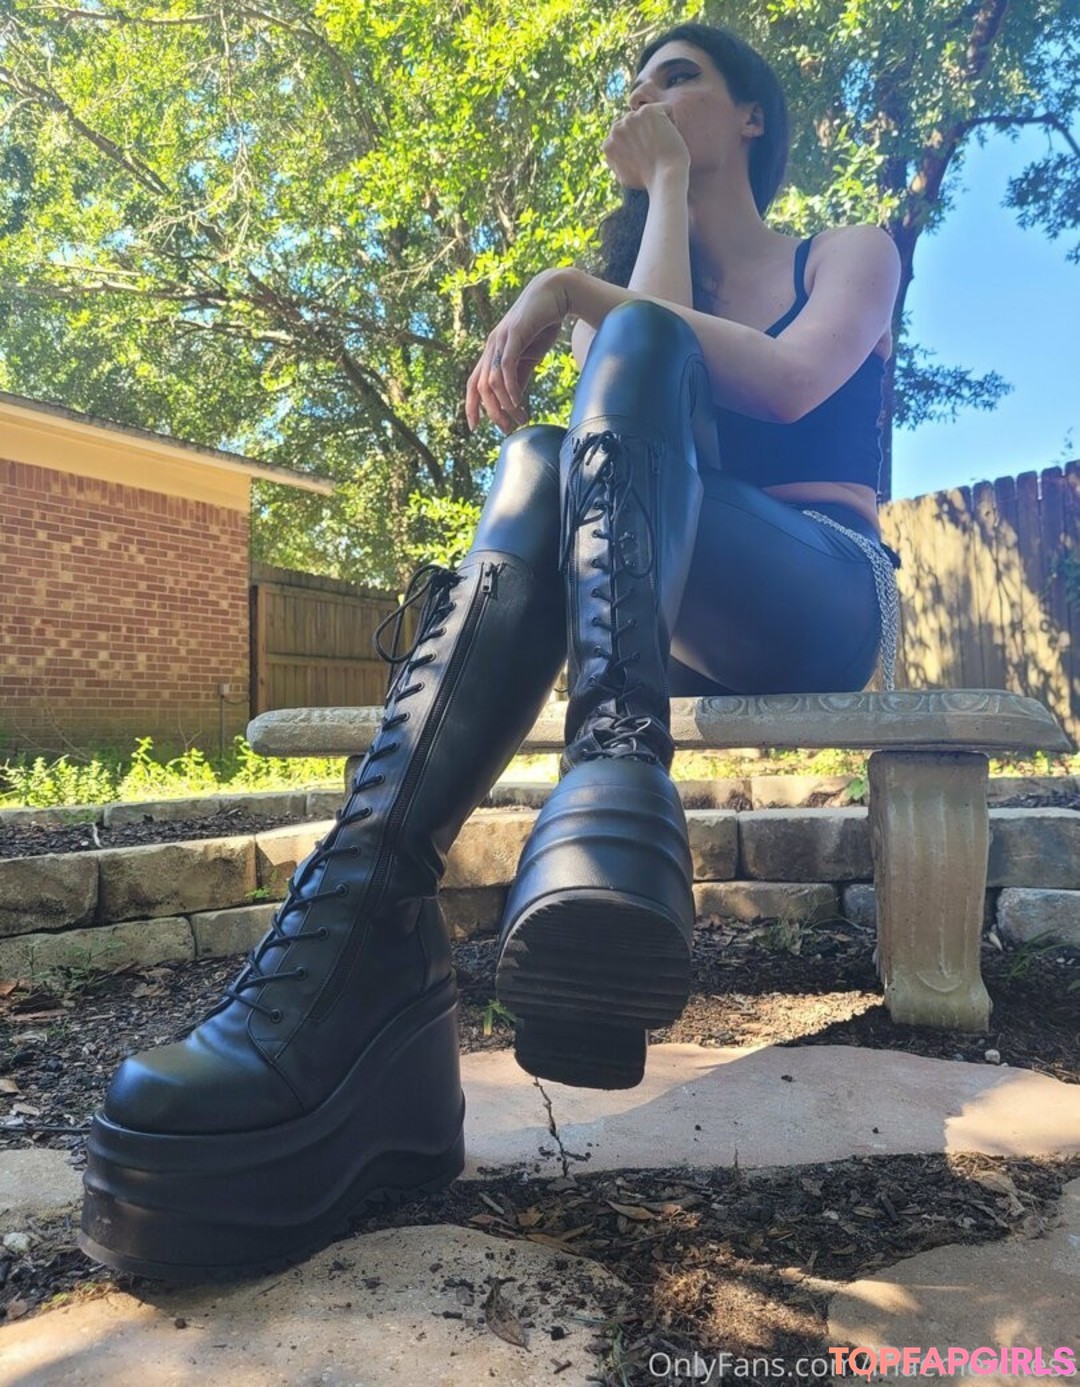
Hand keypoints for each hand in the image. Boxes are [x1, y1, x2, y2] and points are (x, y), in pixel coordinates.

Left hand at [465, 269, 572, 433]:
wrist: (556, 293)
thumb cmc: (543, 324)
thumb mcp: (529, 356)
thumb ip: (520, 376)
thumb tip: (514, 400)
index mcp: (492, 352)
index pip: (474, 383)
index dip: (471, 405)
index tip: (474, 427)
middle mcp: (491, 346)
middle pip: (480, 387)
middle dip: (491, 412)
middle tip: (507, 429)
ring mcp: (500, 339)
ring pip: (492, 381)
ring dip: (504, 404)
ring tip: (519, 418)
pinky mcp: (514, 334)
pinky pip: (506, 366)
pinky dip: (510, 388)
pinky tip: (518, 402)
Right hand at [603, 105, 689, 190]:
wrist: (665, 179)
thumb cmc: (649, 181)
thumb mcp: (623, 176)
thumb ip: (617, 161)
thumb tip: (613, 153)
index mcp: (608, 144)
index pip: (628, 133)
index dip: (641, 145)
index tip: (648, 158)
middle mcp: (616, 128)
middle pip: (638, 122)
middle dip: (648, 133)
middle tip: (655, 152)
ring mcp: (631, 118)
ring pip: (652, 116)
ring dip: (659, 127)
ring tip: (662, 145)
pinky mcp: (648, 111)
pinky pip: (667, 110)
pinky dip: (673, 122)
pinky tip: (670, 138)